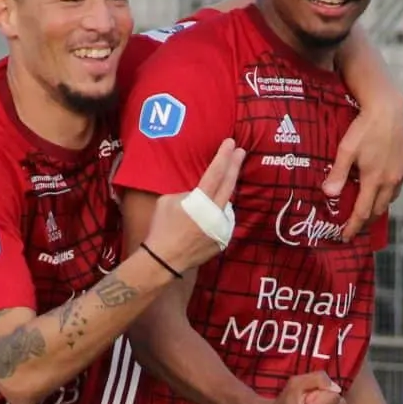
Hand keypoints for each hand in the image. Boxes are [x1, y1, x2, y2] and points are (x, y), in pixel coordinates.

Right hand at [144, 140, 244, 274]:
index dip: (224, 157)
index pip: (216, 173)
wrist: (164, 259)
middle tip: (240, 151)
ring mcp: (222, 229)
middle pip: (229, 185)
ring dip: (221, 197)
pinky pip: (222, 222)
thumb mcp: (169, 201)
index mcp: (201, 202)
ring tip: (211, 196)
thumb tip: (198, 192)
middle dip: (235, 166)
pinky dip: (217, 216)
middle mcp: (216, 214)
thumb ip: (188, 192)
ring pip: (225, 206)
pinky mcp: (223, 241)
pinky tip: (206, 219)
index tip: (231, 143)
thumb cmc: (162, 227)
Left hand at [328, 98, 402, 242]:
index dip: (353, 227)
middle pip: (378, 210)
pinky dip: (387, 195)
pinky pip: (397, 188)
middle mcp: (390, 181)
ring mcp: (400, 173)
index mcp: (374, 180)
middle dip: (366, 222)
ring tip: (367, 210)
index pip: (363, 212)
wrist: (388, 108)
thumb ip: (338, 173)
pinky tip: (380, 189)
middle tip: (354, 227)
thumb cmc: (364, 128)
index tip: (345, 237)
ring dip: (377, 208)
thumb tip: (329, 194)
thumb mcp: (346, 150)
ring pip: (390, 200)